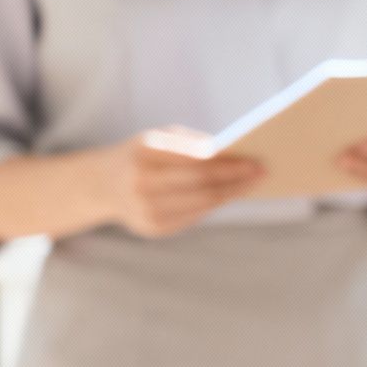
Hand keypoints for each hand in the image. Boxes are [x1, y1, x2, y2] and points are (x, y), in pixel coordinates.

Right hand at [104, 127, 263, 237]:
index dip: (230, 164)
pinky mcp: (152, 228)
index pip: (196, 160)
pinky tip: (231, 196)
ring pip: (202, 204)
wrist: (104, 183)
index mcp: (143, 153)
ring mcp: (145, 209)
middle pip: (202, 185)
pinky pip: (194, 217)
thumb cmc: (144, 154)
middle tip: (263, 173)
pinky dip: (215, 205)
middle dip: (237, 180)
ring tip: (252, 184)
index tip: (256, 161)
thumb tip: (236, 154)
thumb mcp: (160, 138)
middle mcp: (141, 183)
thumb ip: (193, 143)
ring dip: (232, 194)